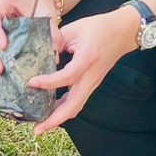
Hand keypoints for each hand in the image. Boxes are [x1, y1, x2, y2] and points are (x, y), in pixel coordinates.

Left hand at [28, 6, 140, 133]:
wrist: (123, 32)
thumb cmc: (100, 27)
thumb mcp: (75, 28)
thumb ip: (55, 40)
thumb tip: (38, 54)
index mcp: (87, 58)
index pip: (67, 76)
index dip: (49, 82)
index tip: (31, 82)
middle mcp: (91, 75)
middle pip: (74, 105)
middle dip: (54, 120)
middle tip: (36, 129)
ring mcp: (92, 83)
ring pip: (76, 107)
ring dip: (58, 119)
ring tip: (41, 126)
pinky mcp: (91, 84)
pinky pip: (77, 101)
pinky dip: (64, 110)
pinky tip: (51, 111)